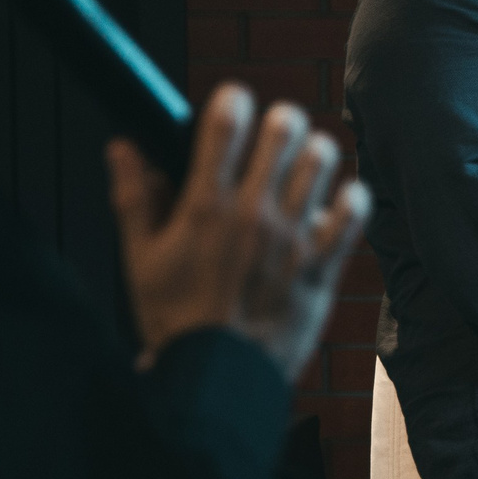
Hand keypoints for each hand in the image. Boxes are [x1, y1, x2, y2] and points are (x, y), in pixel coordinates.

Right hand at [109, 85, 371, 380]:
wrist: (217, 379)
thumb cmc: (177, 321)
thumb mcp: (140, 259)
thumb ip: (134, 197)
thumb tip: (123, 148)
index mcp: (206, 206)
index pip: (225, 121)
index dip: (233, 99)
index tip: (233, 103)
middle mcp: (253, 213)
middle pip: (284, 128)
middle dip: (279, 121)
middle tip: (275, 135)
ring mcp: (292, 239)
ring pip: (323, 159)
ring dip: (315, 154)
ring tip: (305, 167)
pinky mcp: (322, 266)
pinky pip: (354, 212)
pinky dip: (350, 199)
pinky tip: (335, 204)